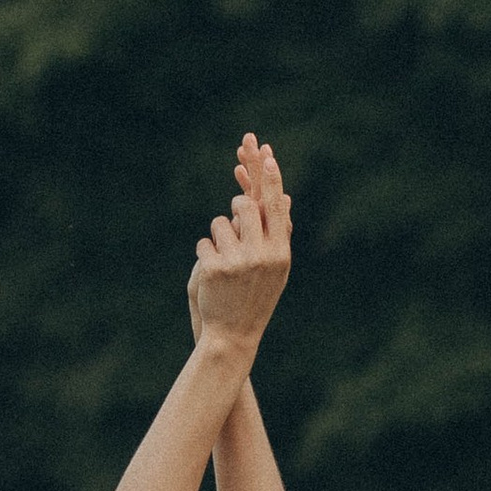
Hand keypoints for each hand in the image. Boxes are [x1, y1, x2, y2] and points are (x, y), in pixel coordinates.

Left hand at [186, 132, 290, 352]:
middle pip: (245, 208)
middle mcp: (262, 255)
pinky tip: (211, 275)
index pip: (276, 208)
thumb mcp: (274, 268)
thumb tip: (286, 198)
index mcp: (280, 253)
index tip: (267, 156)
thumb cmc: (255, 297)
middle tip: (233, 222)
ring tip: (223, 262)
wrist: (234, 334)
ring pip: (221, 223)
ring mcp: (238, 261)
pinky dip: (205, 253)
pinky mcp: (215, 269)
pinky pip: (204, 243)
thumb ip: (278, 233)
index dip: (270, 181)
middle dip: (235, 208)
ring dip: (217, 236)